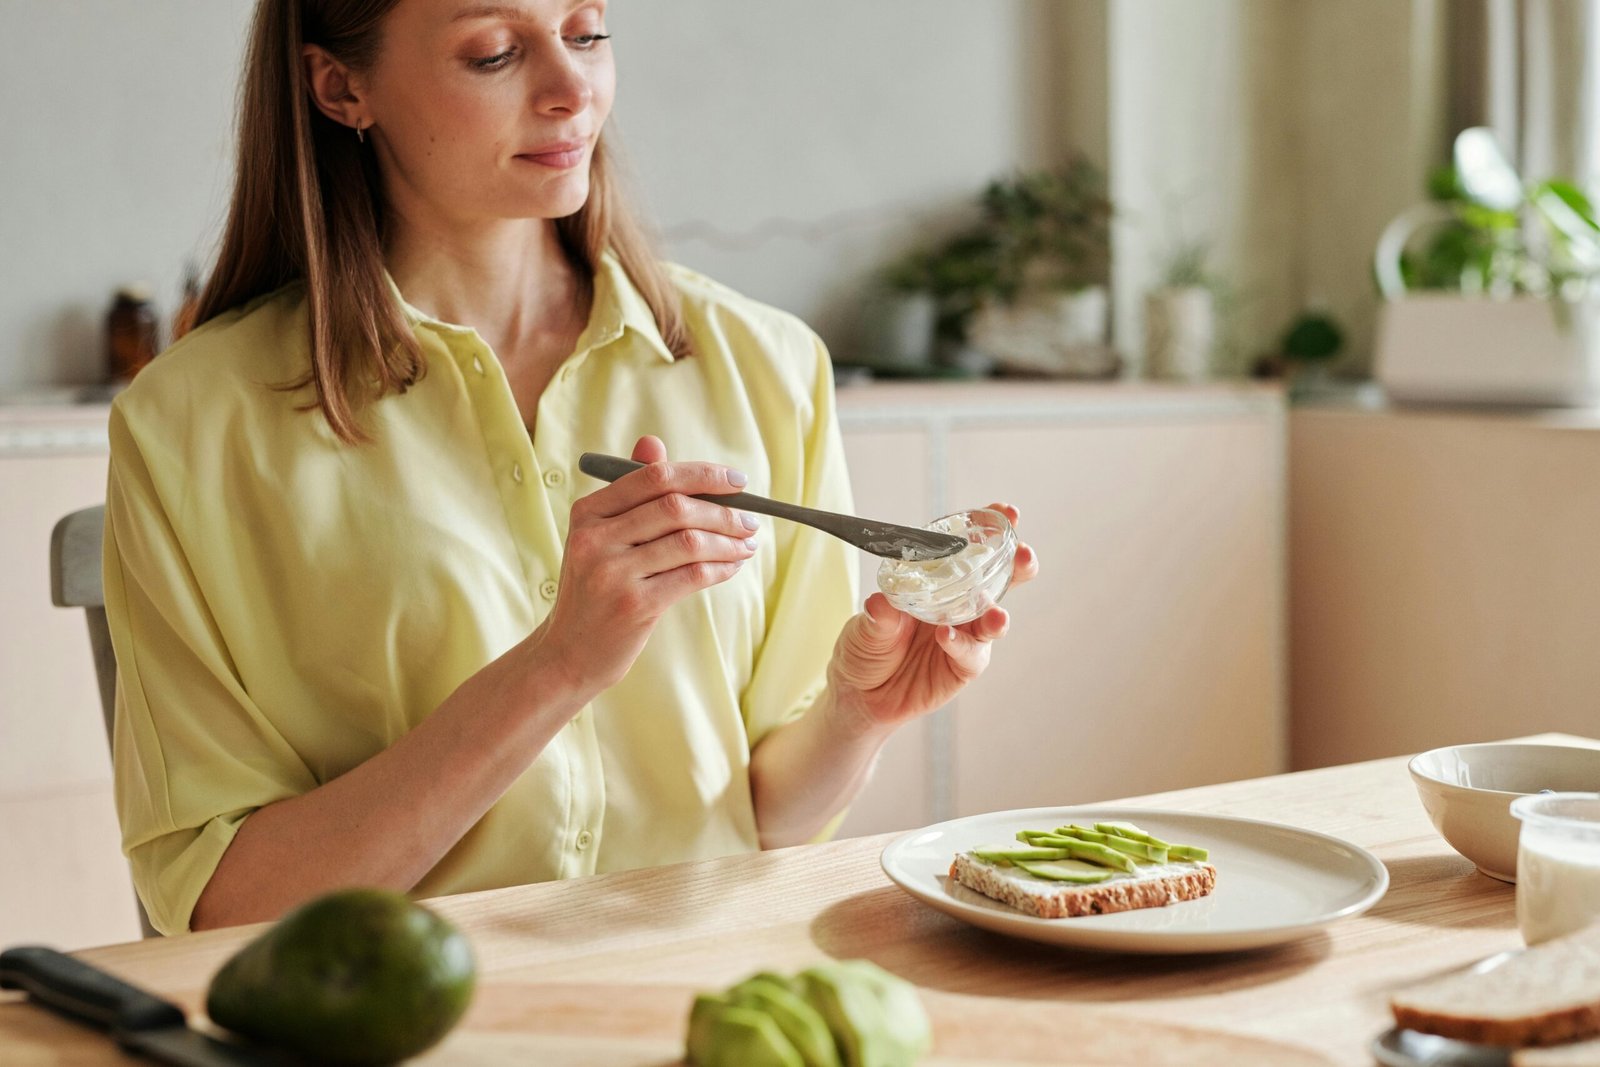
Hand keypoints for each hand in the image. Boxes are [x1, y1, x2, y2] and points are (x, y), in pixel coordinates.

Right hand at [528, 436, 756, 697]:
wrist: (569, 652)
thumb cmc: (595, 588)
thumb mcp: (601, 537)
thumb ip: (630, 492)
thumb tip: (653, 443)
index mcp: (588, 512)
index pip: (654, 477)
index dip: (703, 475)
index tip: (737, 482)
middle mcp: (595, 538)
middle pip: (676, 507)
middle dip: (724, 511)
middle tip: (751, 519)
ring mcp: (612, 573)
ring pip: (690, 542)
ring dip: (729, 541)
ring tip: (748, 543)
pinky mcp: (634, 606)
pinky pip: (693, 576)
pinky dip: (721, 568)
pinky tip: (733, 566)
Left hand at [825, 503, 1039, 734]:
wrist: (858, 695)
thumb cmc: (864, 648)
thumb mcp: (863, 627)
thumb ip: (877, 617)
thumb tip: (881, 602)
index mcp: (938, 580)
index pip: (969, 548)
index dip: (990, 529)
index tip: (1006, 512)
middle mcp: (959, 604)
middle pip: (998, 580)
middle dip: (1016, 565)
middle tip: (1023, 555)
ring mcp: (965, 636)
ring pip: (993, 620)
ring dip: (998, 614)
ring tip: (996, 614)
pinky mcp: (961, 667)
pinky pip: (970, 654)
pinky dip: (961, 645)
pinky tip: (945, 638)